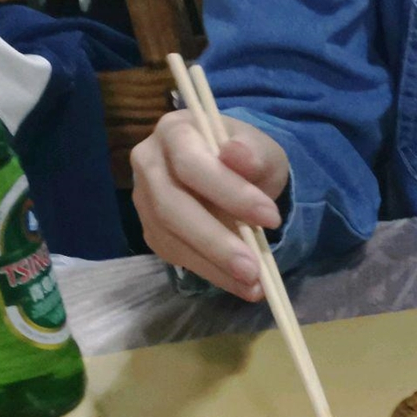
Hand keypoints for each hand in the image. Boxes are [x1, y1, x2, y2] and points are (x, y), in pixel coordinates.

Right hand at [131, 108, 290, 301]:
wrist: (235, 175)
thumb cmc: (246, 158)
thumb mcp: (262, 149)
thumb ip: (253, 152)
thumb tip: (236, 154)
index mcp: (174, 132)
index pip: (191, 164)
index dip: (229, 192)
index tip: (271, 218)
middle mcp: (148, 163)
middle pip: (171, 207)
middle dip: (215, 242)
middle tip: (253, 269)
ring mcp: (145, 200)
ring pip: (171, 237)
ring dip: (214, 266)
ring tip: (253, 285)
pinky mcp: (153, 231)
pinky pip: (176, 256)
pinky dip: (211, 273)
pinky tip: (239, 284)